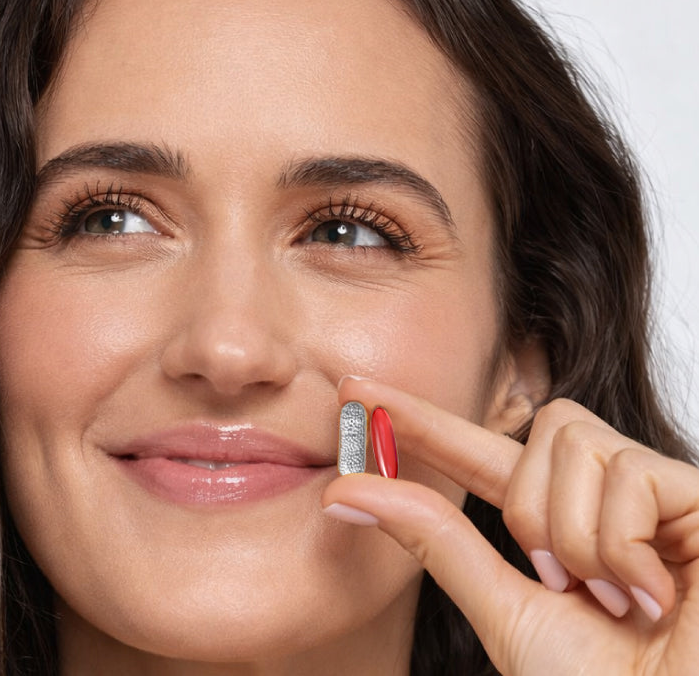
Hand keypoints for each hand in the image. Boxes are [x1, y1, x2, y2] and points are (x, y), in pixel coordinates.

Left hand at [322, 378, 698, 675]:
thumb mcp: (505, 610)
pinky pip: (631, 473)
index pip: (476, 451)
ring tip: (616, 597)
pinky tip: (656, 595)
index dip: (419, 418)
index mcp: (555, 524)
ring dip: (578, 536)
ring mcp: (657, 493)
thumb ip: (436, 541)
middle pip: (540, 429)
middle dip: (532, 511)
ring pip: (577, 444)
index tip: (354, 392)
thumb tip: (346, 488)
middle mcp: (606, 496)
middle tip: (568, 585)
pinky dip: (626, 546)